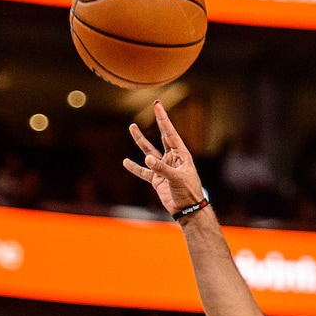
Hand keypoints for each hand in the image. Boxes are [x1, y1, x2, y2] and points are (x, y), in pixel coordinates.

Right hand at [123, 101, 204, 217]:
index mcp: (181, 155)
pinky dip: (135, 168)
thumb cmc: (188, 193)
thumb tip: (147, 158)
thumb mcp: (177, 179)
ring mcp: (164, 169)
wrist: (188, 210)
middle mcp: (172, 159)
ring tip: (132, 127)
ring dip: (141, 141)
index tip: (157, 105)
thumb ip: (161, 169)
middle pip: (162, 137)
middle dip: (158, 123)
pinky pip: (144, 172)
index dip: (163, 119)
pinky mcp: (157, 180)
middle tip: (154, 107)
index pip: (170, 133)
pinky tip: (126, 162)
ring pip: (150, 151)